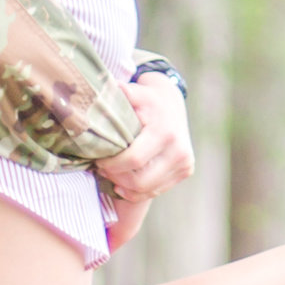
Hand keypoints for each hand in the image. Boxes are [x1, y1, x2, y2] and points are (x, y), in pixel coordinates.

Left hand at [100, 76, 193, 210]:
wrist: (172, 102)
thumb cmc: (147, 99)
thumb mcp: (135, 93)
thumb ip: (120, 95)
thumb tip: (105, 92)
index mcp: (165, 132)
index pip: (134, 160)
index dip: (112, 165)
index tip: (99, 161)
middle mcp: (179, 150)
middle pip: (140, 180)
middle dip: (116, 178)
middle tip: (102, 170)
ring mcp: (184, 162)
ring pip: (148, 189)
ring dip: (125, 187)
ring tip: (111, 175)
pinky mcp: (186, 170)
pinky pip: (157, 190)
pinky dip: (137, 192)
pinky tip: (123, 183)